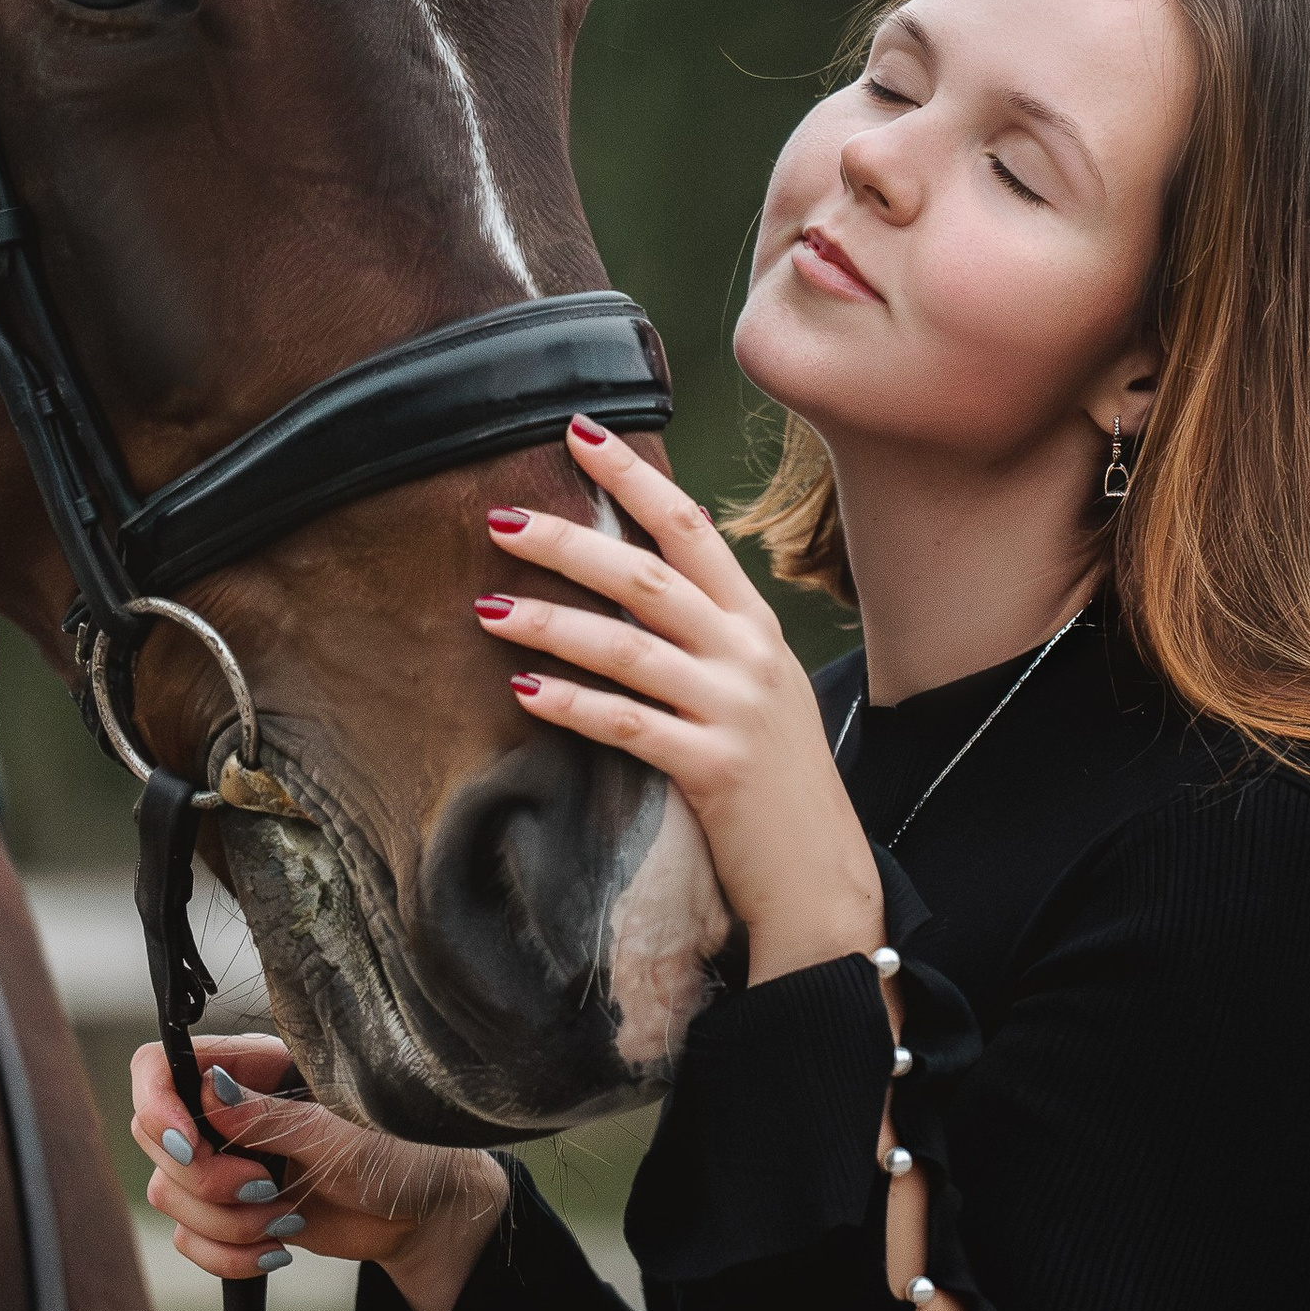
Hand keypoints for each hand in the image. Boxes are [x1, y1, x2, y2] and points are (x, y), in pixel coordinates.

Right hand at [128, 1033, 505, 1310]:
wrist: (426, 1215)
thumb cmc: (403, 1152)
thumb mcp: (345, 1134)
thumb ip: (273, 1116)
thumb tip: (209, 1091)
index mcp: (253, 1066)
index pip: (161, 1065)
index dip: (157, 1102)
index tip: (190, 1143)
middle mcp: (229, 1110)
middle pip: (155, 1136)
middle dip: (203, 1178)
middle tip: (265, 1189)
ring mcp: (228, 1161)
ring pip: (170, 1193)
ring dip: (224, 1223)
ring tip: (286, 1221)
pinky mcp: (233, 1210)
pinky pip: (191, 1239)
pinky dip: (228, 1256)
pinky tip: (277, 1249)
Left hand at [475, 418, 884, 985]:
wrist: (822, 879)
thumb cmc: (775, 782)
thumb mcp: (758, 689)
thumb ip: (711, 634)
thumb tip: (642, 576)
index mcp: (755, 626)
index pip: (690, 527)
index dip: (632, 478)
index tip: (577, 431)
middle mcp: (750, 655)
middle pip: (647, 576)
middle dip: (569, 542)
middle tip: (499, 518)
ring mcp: (735, 711)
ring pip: (629, 647)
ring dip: (551, 623)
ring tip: (487, 607)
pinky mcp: (715, 769)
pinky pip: (628, 725)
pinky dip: (572, 704)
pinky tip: (524, 690)